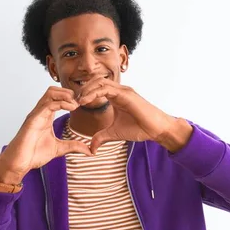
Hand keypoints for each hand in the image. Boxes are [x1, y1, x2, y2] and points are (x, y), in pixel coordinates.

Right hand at [0, 86, 91, 183]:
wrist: (19, 163)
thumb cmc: (34, 154)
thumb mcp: (59, 149)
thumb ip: (73, 147)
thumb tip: (90, 151)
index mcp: (46, 116)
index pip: (57, 97)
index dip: (70, 98)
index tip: (82, 105)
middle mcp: (40, 112)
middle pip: (53, 90)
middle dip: (68, 92)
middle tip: (80, 103)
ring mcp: (36, 114)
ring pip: (50, 93)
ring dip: (65, 95)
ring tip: (76, 104)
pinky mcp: (33, 120)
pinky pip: (47, 105)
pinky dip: (61, 103)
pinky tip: (71, 108)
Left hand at [78, 77, 192, 153]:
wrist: (156, 129)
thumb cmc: (139, 128)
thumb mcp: (114, 133)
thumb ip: (101, 137)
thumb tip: (91, 148)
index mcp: (116, 96)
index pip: (96, 88)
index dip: (84, 94)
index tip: (75, 105)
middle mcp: (119, 90)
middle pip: (95, 81)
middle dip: (83, 90)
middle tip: (74, 102)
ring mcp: (123, 90)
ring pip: (99, 82)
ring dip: (86, 90)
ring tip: (78, 101)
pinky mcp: (126, 94)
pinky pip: (105, 88)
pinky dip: (93, 93)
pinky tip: (85, 102)